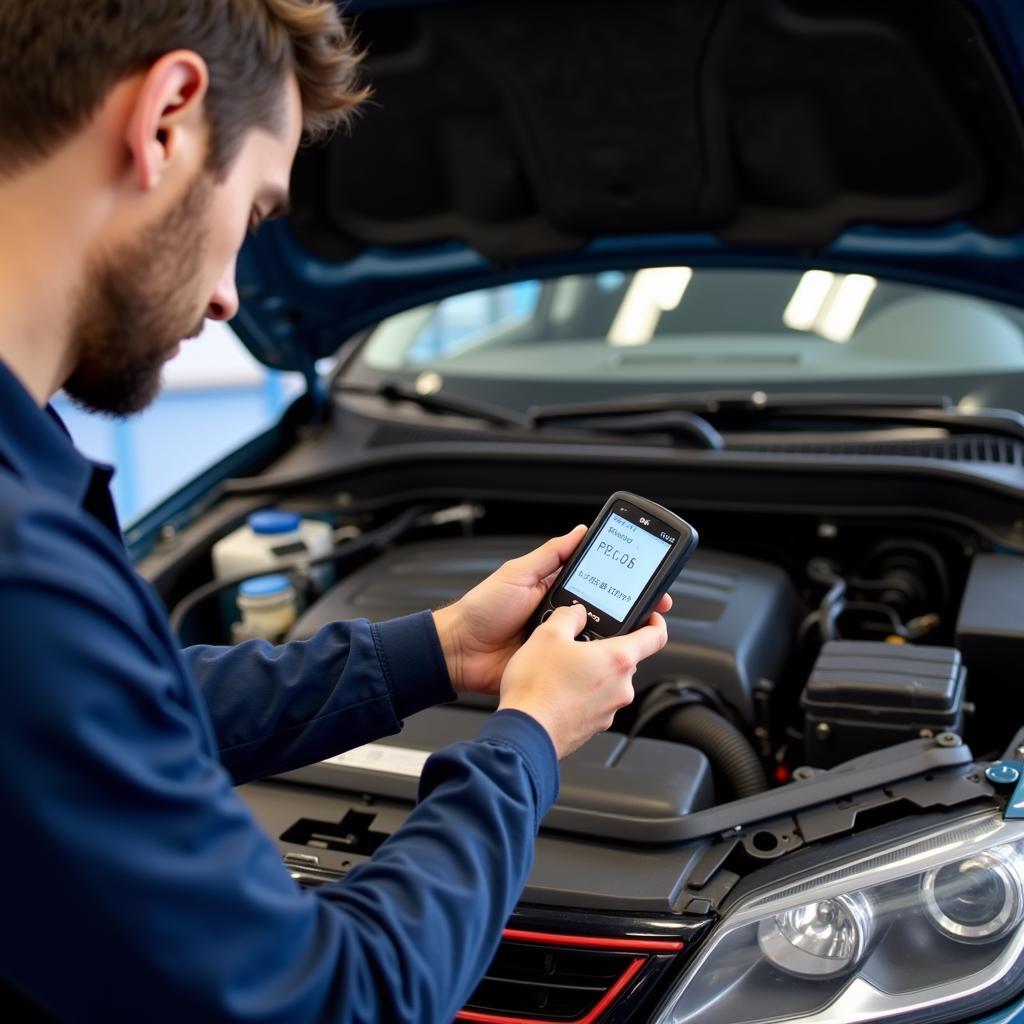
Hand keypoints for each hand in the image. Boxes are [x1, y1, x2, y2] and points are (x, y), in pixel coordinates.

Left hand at [432, 527, 670, 695]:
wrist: (460, 651)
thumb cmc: (482, 609)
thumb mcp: (518, 573)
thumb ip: (551, 555)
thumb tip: (580, 531)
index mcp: (556, 589)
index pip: (598, 581)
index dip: (623, 580)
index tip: (648, 577)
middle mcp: (562, 615)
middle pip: (607, 611)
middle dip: (633, 609)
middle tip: (656, 606)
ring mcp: (561, 642)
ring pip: (599, 639)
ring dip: (617, 635)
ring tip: (639, 629)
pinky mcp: (555, 666)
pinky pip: (582, 664)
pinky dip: (596, 661)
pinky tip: (610, 657)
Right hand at [498, 603, 668, 758]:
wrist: (525, 732)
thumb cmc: (538, 687)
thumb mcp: (547, 634)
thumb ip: (568, 615)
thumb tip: (576, 612)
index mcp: (618, 660)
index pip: (656, 637)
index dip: (655, 622)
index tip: (650, 616)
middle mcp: (621, 687)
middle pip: (625, 658)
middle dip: (605, 647)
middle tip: (578, 641)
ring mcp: (609, 710)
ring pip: (608, 681)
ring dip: (591, 671)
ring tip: (559, 668)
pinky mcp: (594, 726)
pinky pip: (595, 701)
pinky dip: (581, 692)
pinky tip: (557, 689)